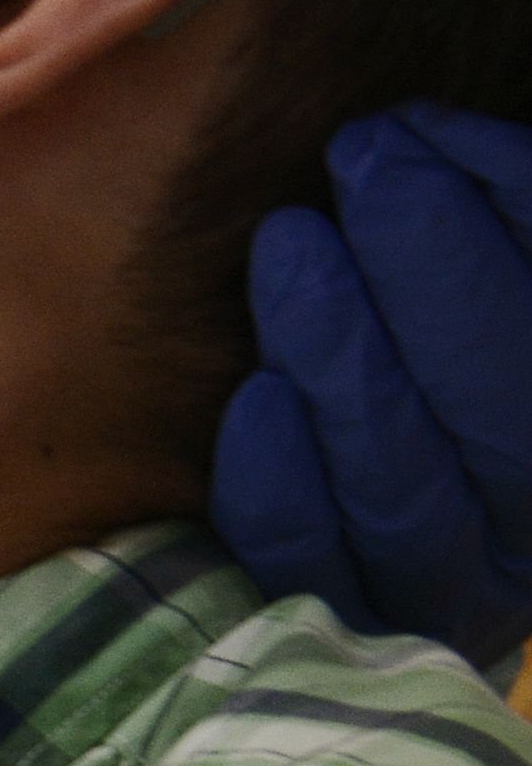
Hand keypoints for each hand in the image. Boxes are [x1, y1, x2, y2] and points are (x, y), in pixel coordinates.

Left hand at [218, 106, 531, 672]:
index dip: (513, 215)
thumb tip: (438, 138)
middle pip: (507, 409)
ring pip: (409, 487)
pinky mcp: (343, 634)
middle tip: (363, 161)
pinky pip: (313, 568)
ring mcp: (451, 594)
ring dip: (348, 356)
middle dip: (434, 269)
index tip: (425, 130)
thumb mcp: (477, 289)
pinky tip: (260, 397)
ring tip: (291, 242)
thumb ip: (497, 214)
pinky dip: (287, 486)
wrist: (350, 525)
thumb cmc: (425, 363)